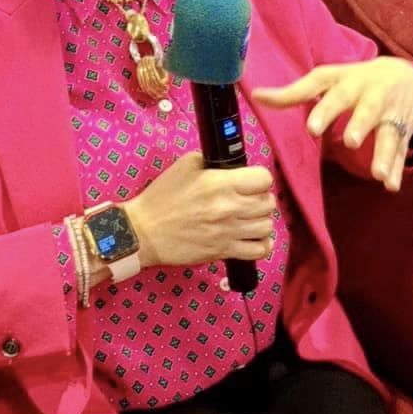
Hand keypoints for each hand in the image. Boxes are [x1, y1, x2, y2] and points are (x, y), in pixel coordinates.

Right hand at [125, 152, 275, 269]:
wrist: (144, 232)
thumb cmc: (161, 198)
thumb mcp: (184, 166)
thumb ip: (212, 162)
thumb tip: (232, 166)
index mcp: (220, 183)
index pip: (263, 179)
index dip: (259, 178)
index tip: (251, 182)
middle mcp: (228, 208)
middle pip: (268, 203)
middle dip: (261, 198)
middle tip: (248, 199)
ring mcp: (228, 232)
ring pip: (267, 226)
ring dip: (260, 220)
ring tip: (248, 218)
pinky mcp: (224, 251)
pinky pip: (259, 250)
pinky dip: (261, 244)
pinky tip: (251, 237)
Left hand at [252, 57, 412, 191]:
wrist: (407, 73)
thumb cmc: (354, 79)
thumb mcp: (326, 79)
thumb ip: (293, 92)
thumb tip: (256, 96)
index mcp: (347, 83)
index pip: (334, 96)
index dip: (323, 110)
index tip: (312, 129)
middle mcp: (371, 96)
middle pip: (367, 111)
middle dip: (360, 125)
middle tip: (350, 142)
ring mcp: (390, 114)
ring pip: (389, 134)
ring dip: (383, 154)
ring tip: (377, 174)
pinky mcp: (405, 130)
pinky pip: (402, 151)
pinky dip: (398, 169)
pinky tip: (391, 186)